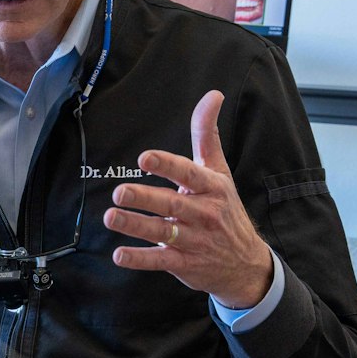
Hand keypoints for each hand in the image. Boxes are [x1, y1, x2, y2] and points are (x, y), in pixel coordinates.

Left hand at [103, 90, 273, 307]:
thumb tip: (212, 95)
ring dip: (136, 226)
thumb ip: (207, 135)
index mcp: (211, 188)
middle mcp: (204, 213)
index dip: (167, 165)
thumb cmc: (226, 209)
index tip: (145, 158)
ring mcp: (195, 240)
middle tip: (120, 192)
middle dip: (145, 198)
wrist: (245, 263)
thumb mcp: (219, 171)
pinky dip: (140, 258)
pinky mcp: (185, 263)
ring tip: (111, 217)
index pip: (188, 173)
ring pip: (163, 232)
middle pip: (172, 203)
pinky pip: (160, 261)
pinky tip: (120, 254)